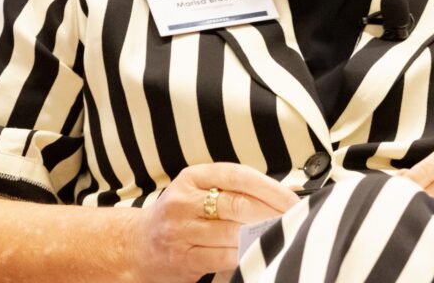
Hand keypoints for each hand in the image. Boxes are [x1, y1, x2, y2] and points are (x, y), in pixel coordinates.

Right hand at [126, 162, 298, 282]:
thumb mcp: (203, 191)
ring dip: (261, 237)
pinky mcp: (182, 258)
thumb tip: (290, 190)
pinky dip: (244, 256)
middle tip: (293, 221)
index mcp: (193, 177)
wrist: (139, 244)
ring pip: (232, 233)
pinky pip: (222, 257)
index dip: (270, 188)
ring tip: (281, 237)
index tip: (293, 200)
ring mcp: (180, 230)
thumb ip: (241, 189)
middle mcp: (184, 200)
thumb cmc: (182, 215)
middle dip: (271, 214)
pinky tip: (258, 254)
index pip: (238, 175)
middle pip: (237, 204)